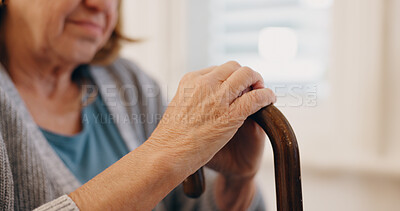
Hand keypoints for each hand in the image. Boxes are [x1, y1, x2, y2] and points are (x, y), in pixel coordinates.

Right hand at [149, 61, 274, 174]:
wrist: (167, 154)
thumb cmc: (171, 137)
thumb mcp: (178, 106)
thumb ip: (193, 97)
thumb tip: (205, 98)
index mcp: (190, 80)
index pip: (218, 69)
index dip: (230, 77)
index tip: (235, 87)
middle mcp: (205, 83)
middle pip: (234, 67)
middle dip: (245, 75)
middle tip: (252, 86)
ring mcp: (218, 98)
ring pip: (247, 76)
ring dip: (257, 81)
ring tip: (262, 91)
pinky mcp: (231, 114)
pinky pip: (256, 98)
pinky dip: (267, 96)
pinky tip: (270, 99)